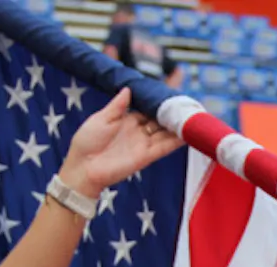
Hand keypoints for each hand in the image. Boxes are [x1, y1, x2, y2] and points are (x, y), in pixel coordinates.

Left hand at [59, 88, 182, 198]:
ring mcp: (143, 144)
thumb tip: (129, 88)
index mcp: (127, 120)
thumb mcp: (101, 118)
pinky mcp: (146, 156)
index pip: (148, 109)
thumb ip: (118, 105)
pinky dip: (176, 141)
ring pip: (166, 133)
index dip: (159, 102)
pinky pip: (164, 147)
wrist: (83, 168)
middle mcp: (138, 132)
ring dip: (178, 126)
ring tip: (194, 116)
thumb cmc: (87, 142)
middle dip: (173, 113)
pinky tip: (187, 133)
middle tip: (188, 103)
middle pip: (160, 120)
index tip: (172, 93)